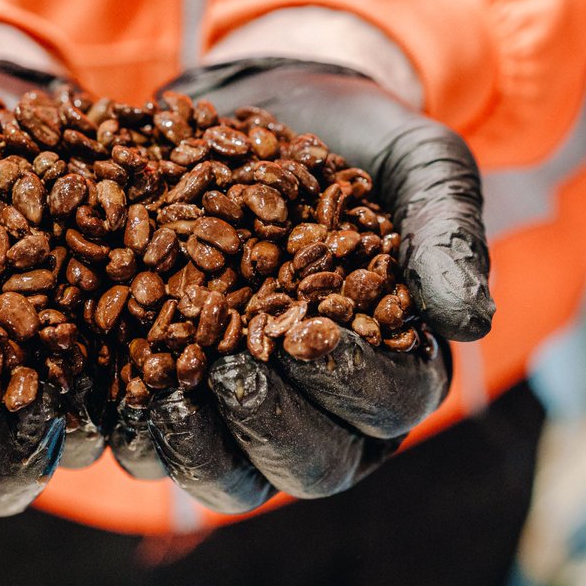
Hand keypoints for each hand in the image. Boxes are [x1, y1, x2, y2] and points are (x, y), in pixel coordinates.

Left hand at [114, 59, 493, 512]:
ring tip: (164, 389)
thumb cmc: (359, 144)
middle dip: (269, 425)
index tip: (305, 334)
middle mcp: (326, 410)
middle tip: (230, 367)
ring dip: (197, 447)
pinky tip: (113, 386)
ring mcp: (248, 413)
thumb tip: (472, 322)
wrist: (272, 106)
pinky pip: (157, 450)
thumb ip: (448, 234)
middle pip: (311, 465)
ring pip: (231, 479)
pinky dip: (135, 431)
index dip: (349, 382)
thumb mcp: (421, 165)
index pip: (388, 405)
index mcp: (396, 367)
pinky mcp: (179, 396)